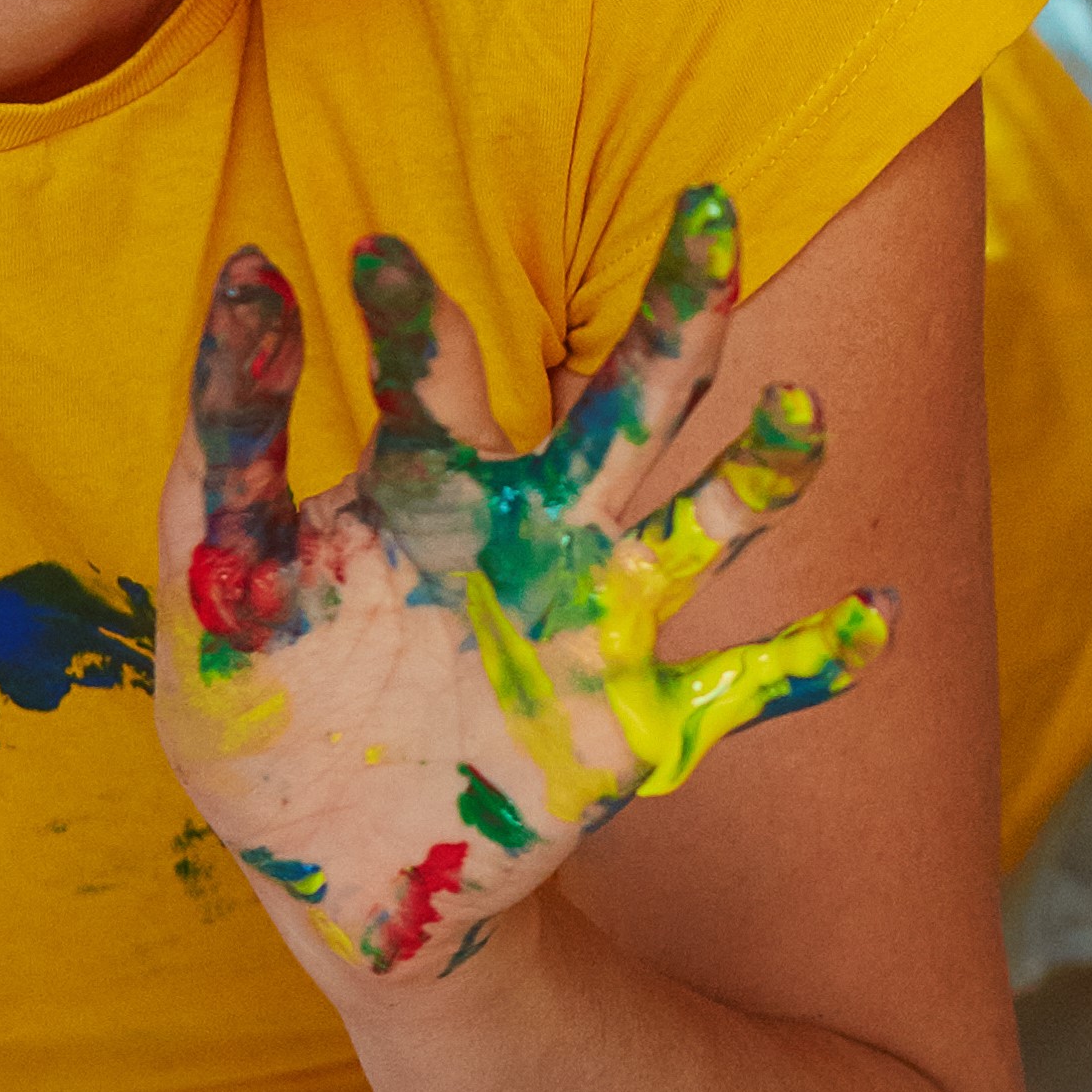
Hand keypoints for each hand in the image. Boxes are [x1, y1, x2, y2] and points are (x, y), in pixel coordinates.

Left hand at [156, 191, 890, 984]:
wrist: (334, 876)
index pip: (433, 381)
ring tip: (802, 416)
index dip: (411, 320)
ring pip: (701, 528)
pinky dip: (815, 658)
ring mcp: (594, 625)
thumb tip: (244, 283)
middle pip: (626, 406)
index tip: (376, 256)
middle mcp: (533, 534)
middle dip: (677, 314)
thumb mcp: (214, 591)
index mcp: (430, 489)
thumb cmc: (264, 709)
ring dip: (761, 474)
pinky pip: (746, 686)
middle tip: (712, 215)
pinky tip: (877, 618)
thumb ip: (220, 458)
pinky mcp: (631, 727)